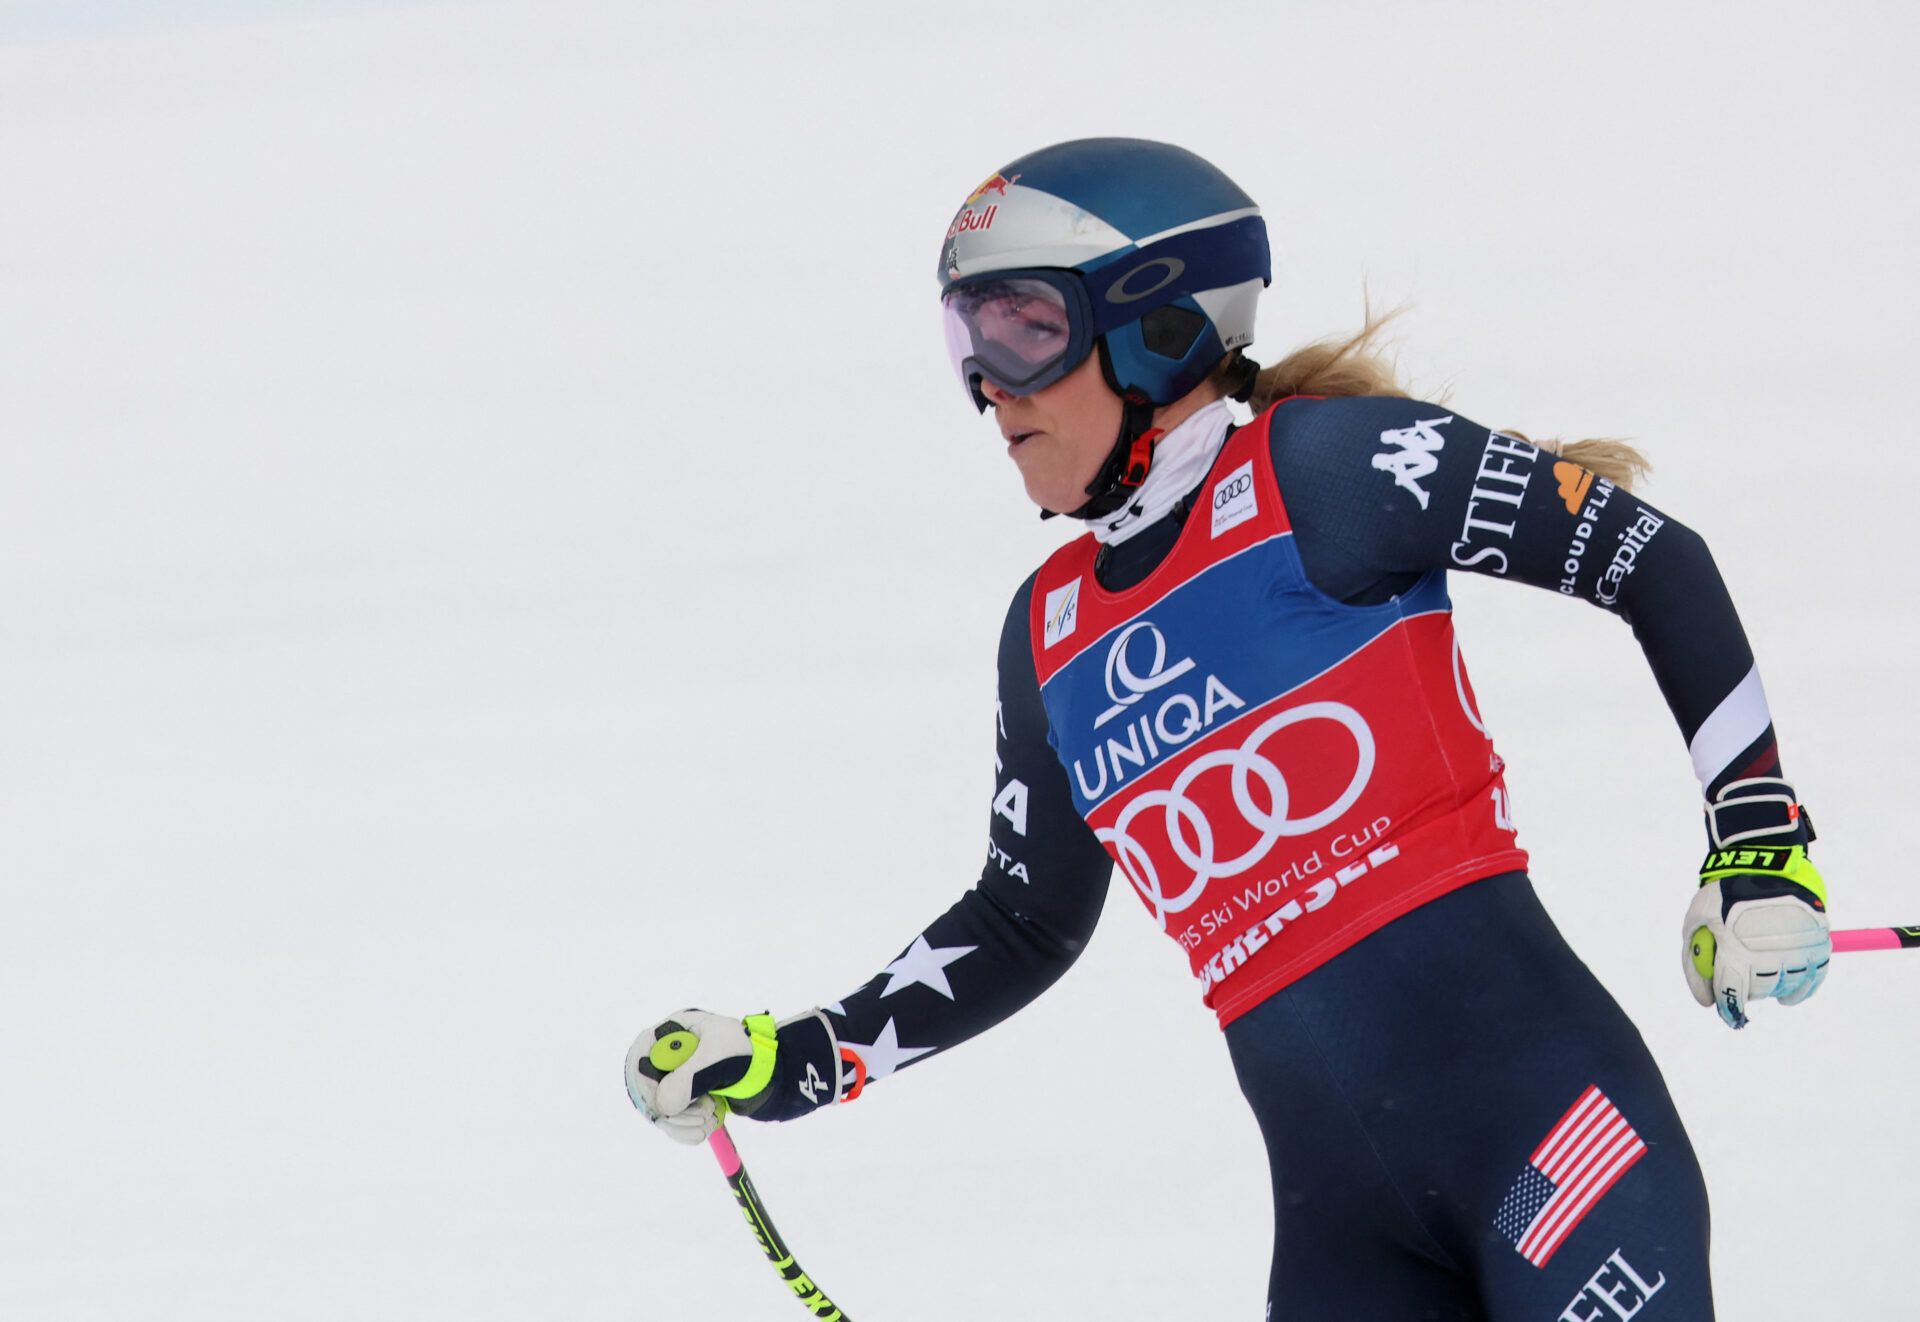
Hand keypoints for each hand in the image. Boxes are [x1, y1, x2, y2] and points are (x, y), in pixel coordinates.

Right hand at [624, 1010, 778, 1144]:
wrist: (772, 1075)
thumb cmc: (747, 1055)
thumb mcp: (718, 1060)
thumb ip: (689, 1080)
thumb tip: (662, 1107)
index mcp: (675, 1030)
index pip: (642, 1055)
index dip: (646, 1084)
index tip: (662, 1107)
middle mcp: (670, 1053)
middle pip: (648, 1086)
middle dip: (672, 1109)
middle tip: (701, 1115)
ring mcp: (676, 1076)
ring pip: (659, 1108)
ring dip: (683, 1122)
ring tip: (712, 1117)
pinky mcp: (684, 1097)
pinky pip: (672, 1120)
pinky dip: (686, 1130)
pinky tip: (708, 1127)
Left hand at [1683, 844, 1830, 1029]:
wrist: (1764, 862)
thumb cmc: (1723, 894)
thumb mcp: (1695, 923)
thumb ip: (1695, 963)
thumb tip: (1706, 1002)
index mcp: (1735, 950)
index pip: (1733, 994)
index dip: (1729, 1009)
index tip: (1729, 1014)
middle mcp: (1769, 954)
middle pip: (1759, 992)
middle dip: (1748, 991)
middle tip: (1742, 982)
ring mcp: (1797, 950)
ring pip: (1785, 987)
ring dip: (1773, 988)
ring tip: (1763, 973)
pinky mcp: (1818, 944)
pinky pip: (1814, 979)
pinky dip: (1801, 990)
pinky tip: (1787, 994)